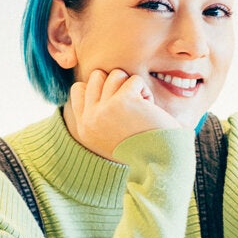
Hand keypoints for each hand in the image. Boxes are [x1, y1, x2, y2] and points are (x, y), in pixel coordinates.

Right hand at [65, 69, 179, 159]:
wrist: (159, 162)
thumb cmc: (141, 147)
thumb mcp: (110, 134)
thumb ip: (99, 112)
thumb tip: (99, 78)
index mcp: (84, 128)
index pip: (78, 89)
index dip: (99, 88)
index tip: (117, 103)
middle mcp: (90, 118)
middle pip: (97, 77)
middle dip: (117, 84)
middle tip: (131, 106)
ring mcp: (104, 109)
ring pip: (116, 74)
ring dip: (132, 87)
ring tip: (141, 108)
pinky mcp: (123, 100)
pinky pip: (135, 80)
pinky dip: (146, 92)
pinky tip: (150, 110)